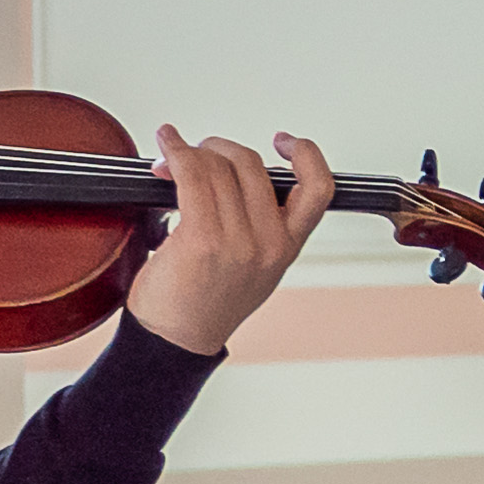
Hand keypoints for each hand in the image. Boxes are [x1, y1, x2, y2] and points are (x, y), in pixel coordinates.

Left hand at [125, 125, 333, 352]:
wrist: (174, 342)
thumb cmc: (202, 304)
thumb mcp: (253, 268)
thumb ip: (258, 224)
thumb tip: (227, 170)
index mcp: (287, 247)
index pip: (318, 188)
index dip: (306, 153)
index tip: (283, 142)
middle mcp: (269, 243)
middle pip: (250, 164)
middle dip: (218, 148)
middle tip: (195, 155)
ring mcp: (239, 242)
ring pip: (217, 165)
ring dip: (190, 151)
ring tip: (170, 158)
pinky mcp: (203, 240)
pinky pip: (191, 175)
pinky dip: (174, 152)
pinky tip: (165, 148)